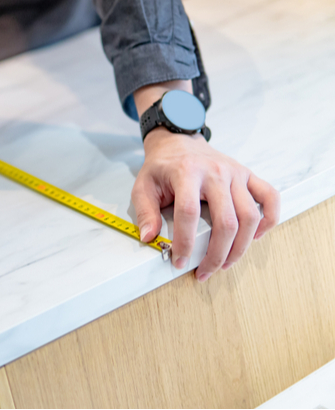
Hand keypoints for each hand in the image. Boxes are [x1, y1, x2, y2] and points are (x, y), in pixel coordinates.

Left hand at [132, 81, 279, 281]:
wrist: (178, 142)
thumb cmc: (162, 167)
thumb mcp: (143, 186)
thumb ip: (144, 212)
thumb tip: (149, 238)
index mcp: (186, 173)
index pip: (189, 213)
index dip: (185, 242)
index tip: (180, 261)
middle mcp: (215, 172)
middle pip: (226, 221)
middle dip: (216, 254)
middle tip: (205, 272)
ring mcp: (235, 173)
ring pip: (250, 216)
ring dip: (240, 247)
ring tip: (225, 263)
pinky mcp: (248, 175)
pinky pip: (270, 198)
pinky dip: (269, 220)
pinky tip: (255, 237)